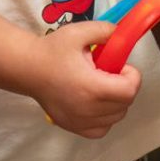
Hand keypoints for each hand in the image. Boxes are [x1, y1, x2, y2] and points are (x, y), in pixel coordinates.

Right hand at [27, 20, 141, 137]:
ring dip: (116, 102)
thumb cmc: (52, 50)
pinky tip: (96, 103)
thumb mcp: (79, 33)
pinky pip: (101, 130)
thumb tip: (123, 35)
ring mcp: (80, 122)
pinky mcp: (73, 127)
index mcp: (91, 87)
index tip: (121, 66)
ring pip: (115, 117)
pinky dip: (105, 119)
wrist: (27, 68)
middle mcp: (87, 109)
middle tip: (110, 73)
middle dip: (125, 86)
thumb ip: (105, 31)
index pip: (129, 91)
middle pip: (125, 104)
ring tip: (101, 86)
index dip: (132, 76)